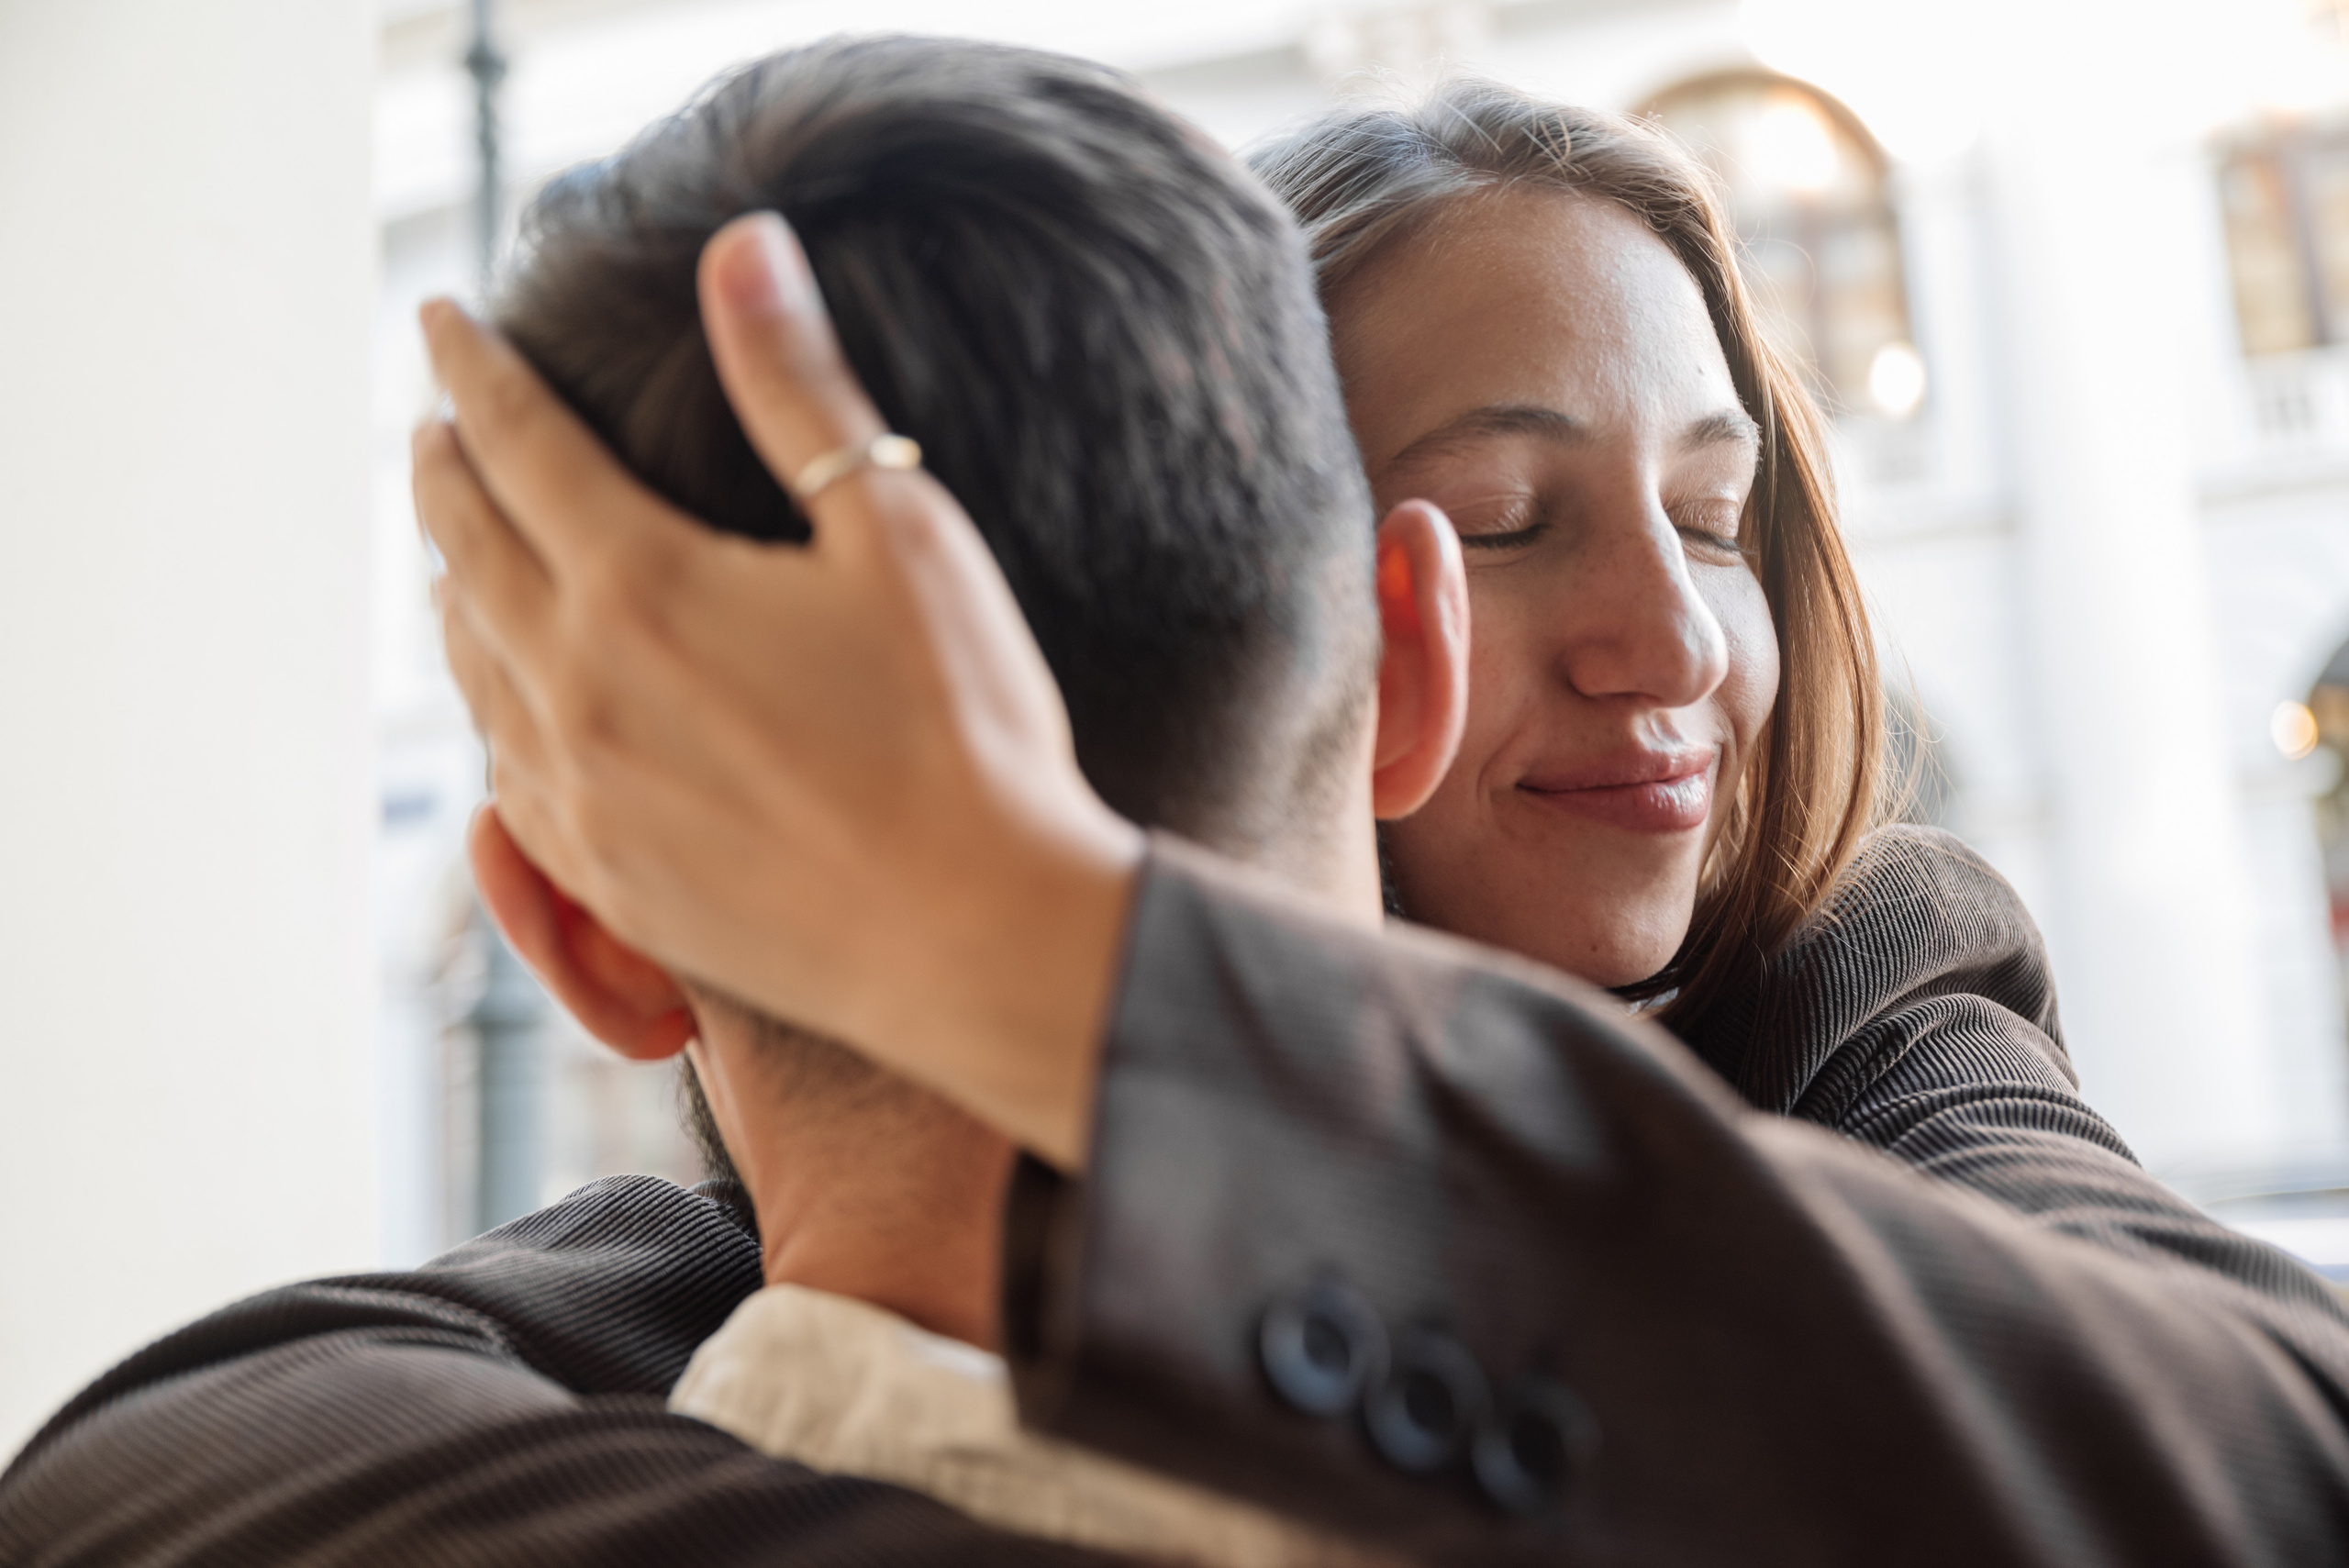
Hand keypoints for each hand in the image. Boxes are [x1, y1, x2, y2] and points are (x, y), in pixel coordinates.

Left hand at [415, 212, 1144, 1168]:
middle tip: (438, 419)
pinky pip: (503, 776)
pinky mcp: (610, 882)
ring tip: (456, 545)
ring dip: (452, 585)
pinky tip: (508, 701)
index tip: (440, 316)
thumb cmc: (962, 729)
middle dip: (445, 467)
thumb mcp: (896, 532)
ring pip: (471, 664)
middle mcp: (577, 690)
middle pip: (464, 547)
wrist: (983, 938)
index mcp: (640, 587)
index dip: (473, 367)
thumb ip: (800, 388)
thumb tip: (744, 247)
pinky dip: (487, 708)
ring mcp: (582, 798)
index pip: (515, 441)